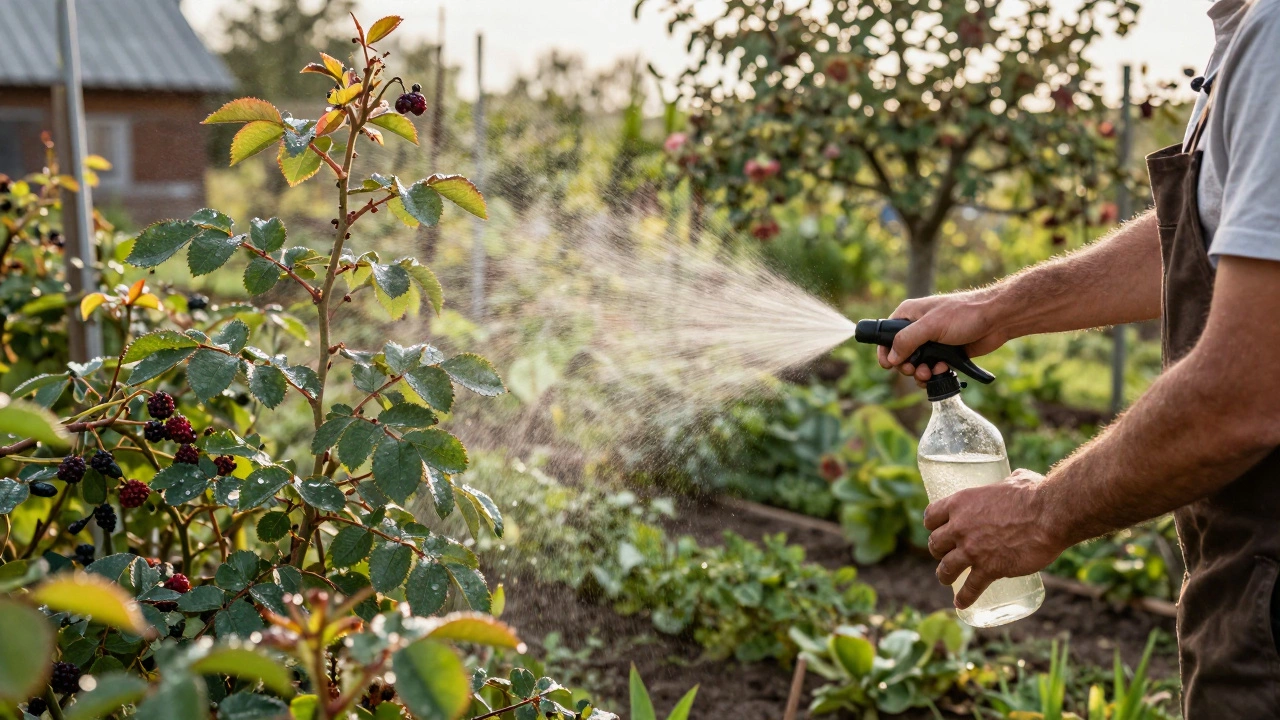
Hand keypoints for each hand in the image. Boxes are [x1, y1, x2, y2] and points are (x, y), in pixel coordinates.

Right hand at [877, 290, 1008, 384]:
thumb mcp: (931, 325)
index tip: (889, 365)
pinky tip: (943, 370)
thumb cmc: (965, 314)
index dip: (885, 352)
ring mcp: (932, 342)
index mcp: (909, 315)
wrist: (996, 320)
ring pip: (916, 365)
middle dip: (907, 367)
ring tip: (931, 372)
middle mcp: (918, 328)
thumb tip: (891, 358)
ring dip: (921, 373)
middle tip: (916, 370)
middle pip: (900, 355)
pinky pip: (932, 370)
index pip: (886, 335)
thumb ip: (907, 340)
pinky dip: (935, 374)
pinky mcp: (945, 354)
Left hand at [923, 469, 1066, 609]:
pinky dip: (965, 597)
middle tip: (945, 554)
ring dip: (944, 575)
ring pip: (946, 567)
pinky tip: (962, 603)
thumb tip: (1017, 479)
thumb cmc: (1036, 494)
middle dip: (938, 550)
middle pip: (935, 544)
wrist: (1050, 515)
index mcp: (961, 503)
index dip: (932, 524)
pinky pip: (970, 587)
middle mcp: (960, 527)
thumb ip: (1009, 482)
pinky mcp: (989, 568)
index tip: (936, 529)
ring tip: (946, 580)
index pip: (931, 516)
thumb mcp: (1015, 480)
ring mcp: (972, 550)